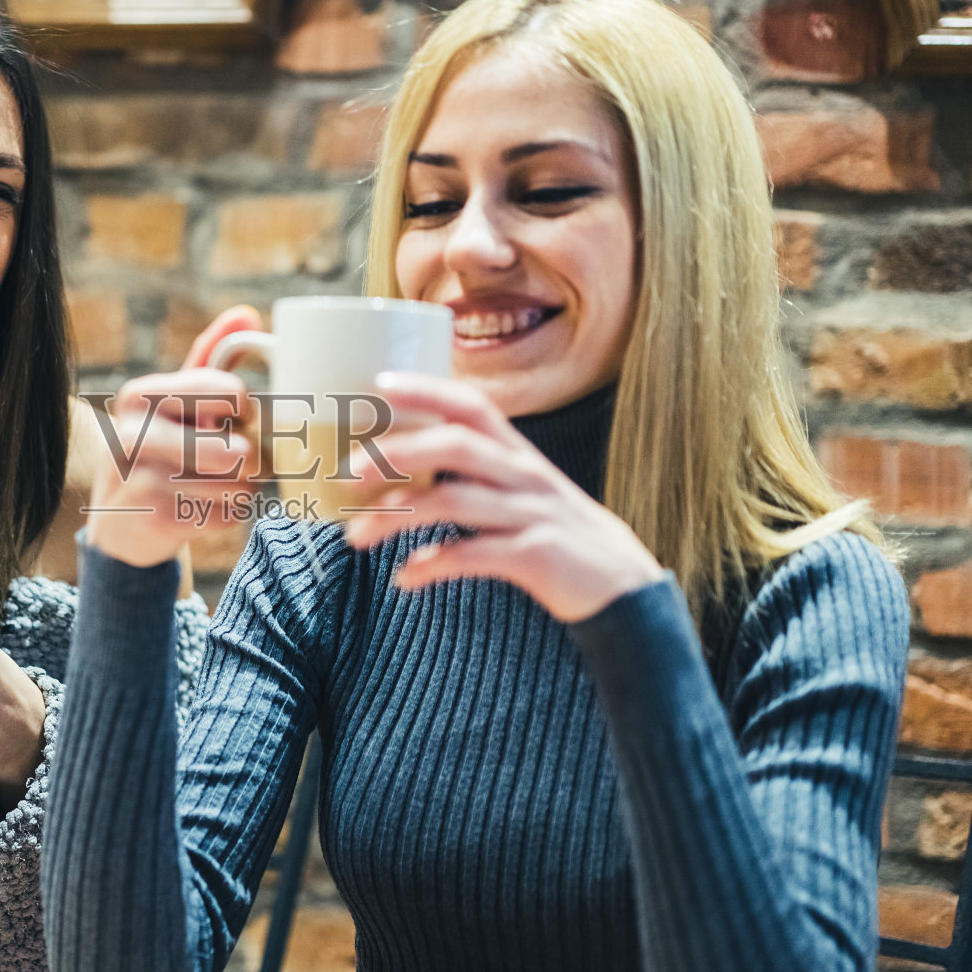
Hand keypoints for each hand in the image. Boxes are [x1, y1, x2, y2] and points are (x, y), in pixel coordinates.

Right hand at [83, 305, 263, 567]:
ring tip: (215, 484)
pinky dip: (229, 514)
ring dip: (240, 488)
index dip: (246, 410)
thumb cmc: (158, 448)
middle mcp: (135, 434)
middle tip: (232, 459)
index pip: (229, 393)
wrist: (118, 522)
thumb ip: (211, 355)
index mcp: (140, 395)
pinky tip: (204, 508)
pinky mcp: (159, 520)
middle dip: (248, 458)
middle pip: (238, 450)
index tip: (236, 418)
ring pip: (238, 484)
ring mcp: (145, 480)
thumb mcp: (175, 400)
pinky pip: (229, 514)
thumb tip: (247, 314)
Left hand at [341, 373, 663, 622]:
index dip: (428, 389)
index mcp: (517, 454)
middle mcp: (524, 475)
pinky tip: (405, 578)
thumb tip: (393, 473)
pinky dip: (432, 565)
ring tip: (356, 538)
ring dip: (397, 517)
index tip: (380, 384)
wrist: (623, 587)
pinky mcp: (536, 556)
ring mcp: (531, 514)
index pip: (471, 405)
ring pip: (455, 501)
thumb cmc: (553, 535)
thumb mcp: (520, 493)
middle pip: (457, 445)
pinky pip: (473, 555)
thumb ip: (471, 476)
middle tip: (349, 471)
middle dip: (399, 452)